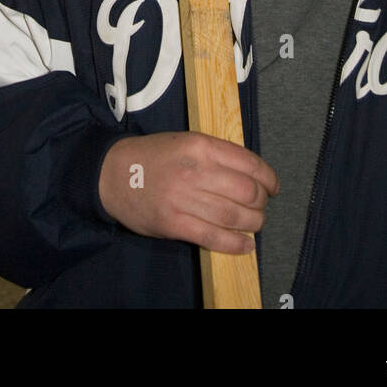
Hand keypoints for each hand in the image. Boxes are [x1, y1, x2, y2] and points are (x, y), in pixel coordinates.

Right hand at [98, 131, 278, 253]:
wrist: (113, 174)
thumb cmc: (153, 156)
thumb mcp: (186, 141)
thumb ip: (216, 154)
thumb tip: (251, 173)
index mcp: (200, 146)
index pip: (249, 163)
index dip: (268, 178)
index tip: (273, 186)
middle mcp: (195, 171)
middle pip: (247, 192)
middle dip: (262, 202)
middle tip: (261, 206)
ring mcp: (184, 199)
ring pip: (235, 216)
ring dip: (253, 223)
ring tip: (254, 224)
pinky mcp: (174, 224)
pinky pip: (214, 238)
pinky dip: (236, 244)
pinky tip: (246, 245)